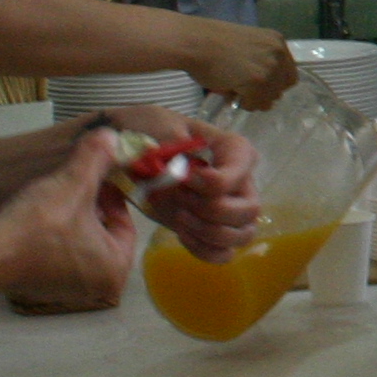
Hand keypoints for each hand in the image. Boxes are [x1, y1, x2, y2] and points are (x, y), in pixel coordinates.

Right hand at [0, 128, 142, 309]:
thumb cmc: (40, 224)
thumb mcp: (74, 182)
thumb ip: (97, 157)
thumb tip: (112, 134)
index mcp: (115, 270)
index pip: (126, 225)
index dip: (112, 196)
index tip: (97, 179)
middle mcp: (97, 288)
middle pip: (104, 234)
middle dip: (92, 207)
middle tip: (77, 184)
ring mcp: (67, 290)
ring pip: (80, 242)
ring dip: (72, 218)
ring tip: (57, 196)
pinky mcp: (41, 286)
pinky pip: (58, 253)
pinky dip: (53, 235)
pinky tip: (39, 217)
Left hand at [98, 106, 262, 260]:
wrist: (127, 148)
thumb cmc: (147, 129)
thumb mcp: (158, 125)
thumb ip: (173, 142)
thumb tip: (183, 168)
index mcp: (233, 150)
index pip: (241, 172)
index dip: (216, 183)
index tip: (184, 178)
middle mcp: (239, 180)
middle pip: (249, 210)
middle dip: (212, 211)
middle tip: (180, 200)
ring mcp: (228, 207)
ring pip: (243, 234)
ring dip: (209, 233)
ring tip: (180, 218)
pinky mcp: (210, 229)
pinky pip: (224, 252)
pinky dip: (205, 250)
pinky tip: (182, 235)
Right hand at [185, 25, 296, 109]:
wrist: (195, 42)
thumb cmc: (212, 44)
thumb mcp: (248, 48)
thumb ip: (262, 62)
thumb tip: (266, 90)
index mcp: (276, 41)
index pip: (289, 73)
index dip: (274, 83)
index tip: (259, 86)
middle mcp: (278, 52)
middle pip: (284, 87)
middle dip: (265, 92)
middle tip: (244, 91)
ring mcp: (270, 67)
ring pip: (270, 98)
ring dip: (253, 99)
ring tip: (234, 89)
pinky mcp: (258, 81)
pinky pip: (256, 104)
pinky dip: (243, 103)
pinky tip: (230, 91)